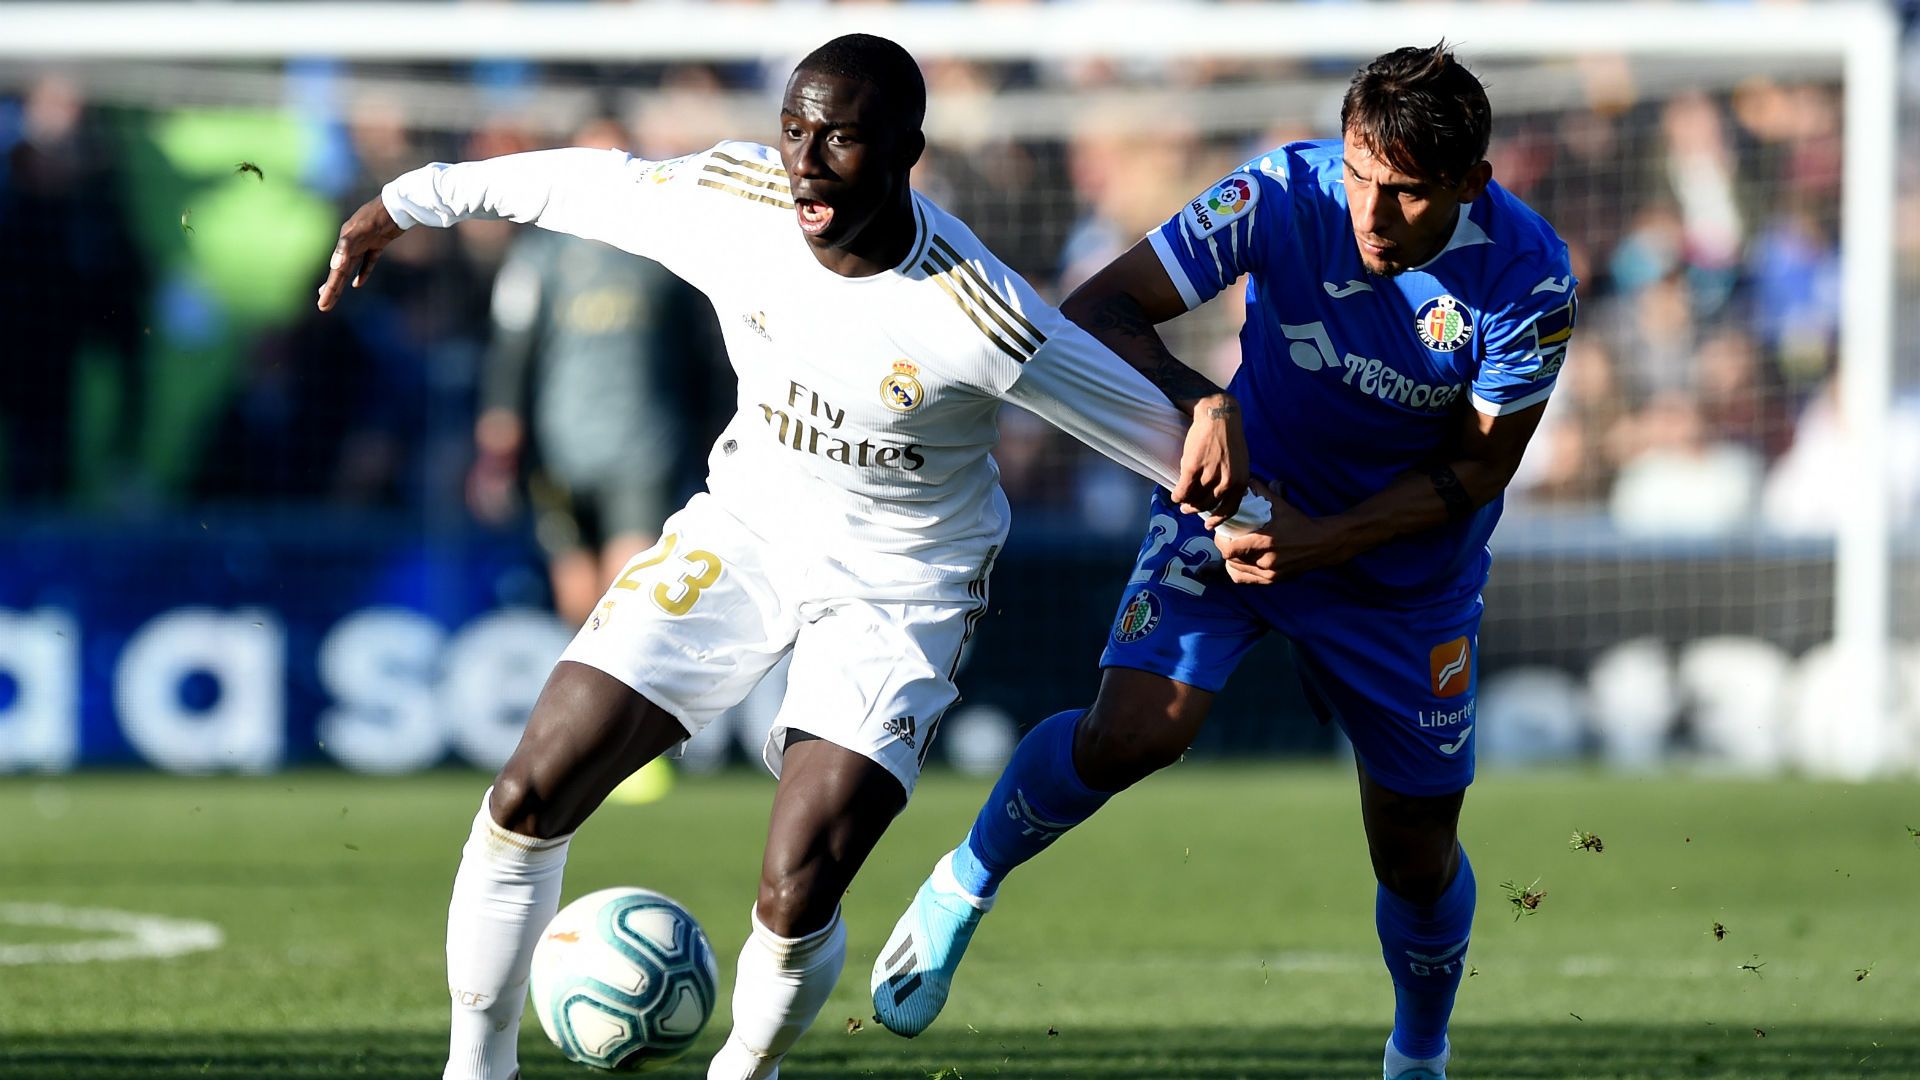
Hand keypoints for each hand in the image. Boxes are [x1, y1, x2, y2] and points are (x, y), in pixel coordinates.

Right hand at [317, 196, 405, 311]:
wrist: (398, 204)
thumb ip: (346, 246)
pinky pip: (368, 262)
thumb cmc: (377, 216)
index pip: (335, 272)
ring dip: (343, 283)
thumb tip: (335, 266)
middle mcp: (351, 244)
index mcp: (345, 243)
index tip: (323, 304)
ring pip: (350, 269)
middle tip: (324, 307)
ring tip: (334, 296)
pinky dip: (363, 273)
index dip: (330, 288)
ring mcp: (364, 244)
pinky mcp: (378, 244)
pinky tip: (358, 284)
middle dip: (332, 290)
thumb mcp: (359, 230)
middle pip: (339, 273)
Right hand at [1173, 392, 1246, 525]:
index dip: (1217, 519)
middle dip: (1196, 510)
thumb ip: (1235, 478)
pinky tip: (1174, 495)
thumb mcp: (1241, 461)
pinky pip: (1183, 489)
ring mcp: (1210, 475)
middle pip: (1208, 504)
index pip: (1230, 509)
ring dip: (1186, 504)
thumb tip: (1225, 495)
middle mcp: (1227, 481)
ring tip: (1181, 503)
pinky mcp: (1193, 467)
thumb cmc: (1229, 437)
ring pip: (1195, 498)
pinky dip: (1178, 495)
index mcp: (1241, 481)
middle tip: (1188, 510)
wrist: (1219, 415)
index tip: (1208, 525)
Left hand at [1214, 480, 1351, 584]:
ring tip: (1233, 549)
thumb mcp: (1280, 505)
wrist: (1322, 544)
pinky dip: (1239, 571)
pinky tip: (1240, 562)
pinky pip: (1246, 579)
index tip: (1221, 531)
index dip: (1220, 540)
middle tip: (1225, 538)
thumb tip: (1245, 481)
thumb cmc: (1299, 523)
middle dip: (1224, 548)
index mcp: (1265, 542)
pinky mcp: (1273, 580)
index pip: (1229, 549)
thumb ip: (1261, 492)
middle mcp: (1266, 561)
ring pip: (1236, 571)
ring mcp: (1269, 573)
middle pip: (1230, 559)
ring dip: (1231, 560)